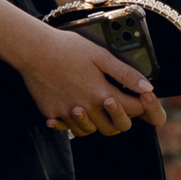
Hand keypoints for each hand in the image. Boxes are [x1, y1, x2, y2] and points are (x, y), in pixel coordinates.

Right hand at [15, 16, 156, 139]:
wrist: (33, 50)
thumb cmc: (67, 48)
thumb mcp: (101, 55)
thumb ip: (125, 73)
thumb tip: (147, 88)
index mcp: (102, 93)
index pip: (132, 109)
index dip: (141, 105)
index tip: (140, 99)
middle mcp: (86, 108)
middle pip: (113, 127)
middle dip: (121, 119)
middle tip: (119, 105)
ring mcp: (67, 113)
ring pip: (90, 131)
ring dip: (98, 123)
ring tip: (97, 110)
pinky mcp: (51, 112)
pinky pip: (67, 127)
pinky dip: (74, 123)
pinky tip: (74, 112)